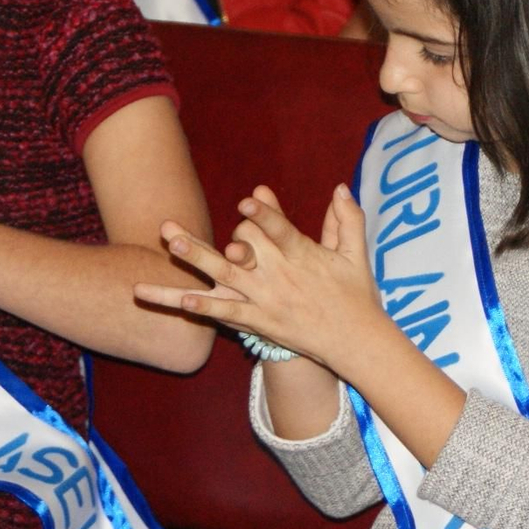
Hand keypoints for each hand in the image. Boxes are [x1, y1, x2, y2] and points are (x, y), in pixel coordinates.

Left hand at [135, 184, 384, 371]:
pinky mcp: (261, 322)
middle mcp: (281, 275)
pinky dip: (206, 306)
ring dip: (196, 258)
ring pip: (226, 275)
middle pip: (245, 247)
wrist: (355, 341)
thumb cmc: (357, 294)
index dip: (267, 214)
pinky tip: (182, 298)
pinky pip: (228, 313)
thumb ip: (348, 219)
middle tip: (176, 226)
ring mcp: (267, 300)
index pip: (283, 230)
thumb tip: (340, 187)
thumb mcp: (356, 254)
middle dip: (220, 233)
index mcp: (305, 255)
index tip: (250, 199)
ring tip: (171, 244)